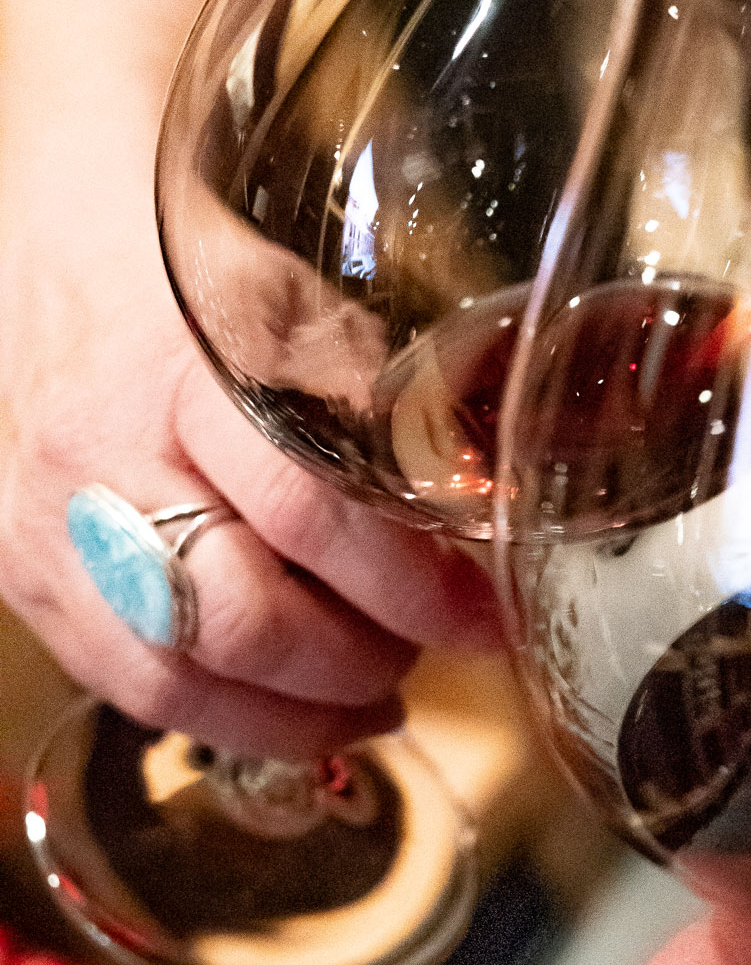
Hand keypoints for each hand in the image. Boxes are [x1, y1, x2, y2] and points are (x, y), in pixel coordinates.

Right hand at [0, 138, 499, 758]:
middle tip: (425, 651)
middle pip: (243, 619)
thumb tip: (490, 522)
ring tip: (374, 696)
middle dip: (359, 660)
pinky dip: (229, 717)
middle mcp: (99, 457)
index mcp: (186, 375)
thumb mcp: (316, 313)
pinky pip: (129, 685)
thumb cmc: (205, 282)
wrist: (61, 246)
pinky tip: (295, 709)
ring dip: (299, 713)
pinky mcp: (20, 572)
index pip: (309, 514)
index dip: (412, 590)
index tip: (482, 619)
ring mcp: (46, 525)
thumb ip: (390, 416)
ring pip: (180, 679)